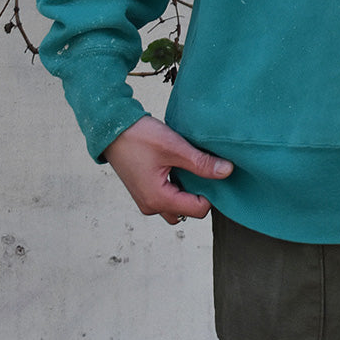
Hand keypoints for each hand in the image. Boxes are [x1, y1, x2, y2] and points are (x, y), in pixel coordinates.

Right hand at [103, 116, 233, 225]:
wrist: (112, 129)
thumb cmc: (139, 137)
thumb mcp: (174, 147)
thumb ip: (201, 163)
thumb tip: (227, 171)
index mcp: (159, 199)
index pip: (199, 210)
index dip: (212, 192)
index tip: (213, 171)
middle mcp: (151, 206)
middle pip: (188, 211)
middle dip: (199, 193)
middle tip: (201, 168)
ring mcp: (146, 200)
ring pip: (177, 205)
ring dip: (187, 190)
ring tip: (188, 166)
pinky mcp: (144, 191)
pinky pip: (167, 197)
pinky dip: (177, 186)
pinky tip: (178, 165)